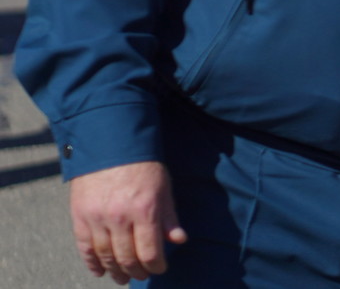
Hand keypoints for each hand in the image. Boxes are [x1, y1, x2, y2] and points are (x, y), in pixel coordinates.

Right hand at [68, 161, 184, 282]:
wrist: (111, 145)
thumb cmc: (143, 166)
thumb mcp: (164, 187)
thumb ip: (169, 216)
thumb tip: (178, 240)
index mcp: (145, 209)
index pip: (150, 251)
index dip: (156, 265)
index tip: (159, 269)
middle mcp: (120, 217)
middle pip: (127, 257)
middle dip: (136, 271)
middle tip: (140, 276)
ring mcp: (97, 217)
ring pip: (105, 255)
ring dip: (114, 270)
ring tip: (122, 277)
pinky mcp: (80, 216)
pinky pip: (85, 247)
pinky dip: (92, 262)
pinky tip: (99, 271)